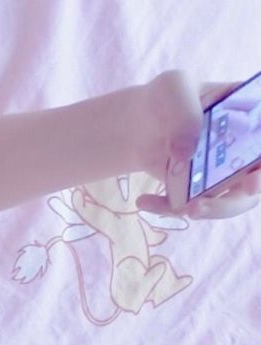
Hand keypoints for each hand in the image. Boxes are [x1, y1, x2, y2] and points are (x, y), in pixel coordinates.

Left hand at [134, 70, 260, 218]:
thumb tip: (186, 153)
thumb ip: (183, 112)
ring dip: (212, 210)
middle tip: (207, 204)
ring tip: (184, 209)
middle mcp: (246, 145)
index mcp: (251, 114)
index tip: (251, 180)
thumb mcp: (172, 88)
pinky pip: (196, 207)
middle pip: (257, 178)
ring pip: (232, 200)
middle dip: (238, 198)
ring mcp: (228, 171)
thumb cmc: (166, 98)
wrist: (140, 124)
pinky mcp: (204, 190)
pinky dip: (171, 209)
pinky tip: (144, 199)